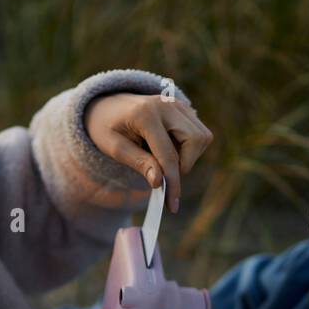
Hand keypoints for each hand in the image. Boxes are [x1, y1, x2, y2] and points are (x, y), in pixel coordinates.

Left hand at [84, 92, 212, 212]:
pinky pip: (199, 133)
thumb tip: (159, 182)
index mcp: (145, 114)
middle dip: (185, 164)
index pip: (168, 154)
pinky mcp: (184, 108)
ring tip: (163, 156)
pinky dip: (189, 147)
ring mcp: (177, 104)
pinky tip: (168, 147)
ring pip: (202, 137)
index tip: (172, 205)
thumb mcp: (114, 148)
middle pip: (195, 140)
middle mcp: (166, 105)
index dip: (173, 182)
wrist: (107, 105)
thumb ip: (139, 163)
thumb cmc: (107, 128)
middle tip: (164, 171)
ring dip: (188, 156)